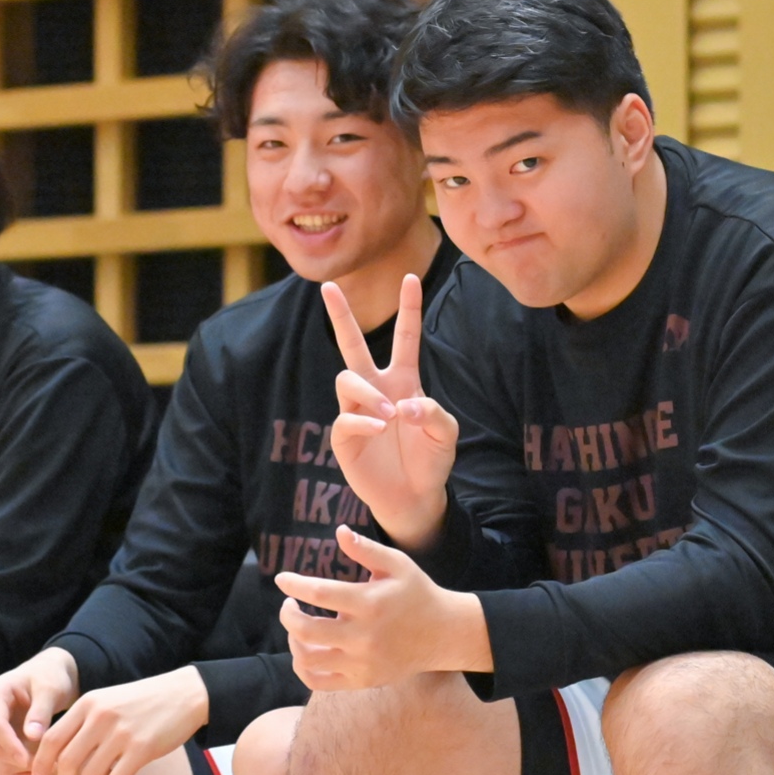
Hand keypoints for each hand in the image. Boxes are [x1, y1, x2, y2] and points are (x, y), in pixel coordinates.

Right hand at [0, 648, 80, 774]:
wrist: (46, 678)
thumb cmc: (49, 678)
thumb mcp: (50, 689)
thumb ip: (41, 711)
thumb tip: (32, 736)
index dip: (11, 745)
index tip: (30, 761)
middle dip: (20, 760)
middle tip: (51, 766)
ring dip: (21, 769)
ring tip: (51, 766)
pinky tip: (39, 772)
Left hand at [30, 668, 209, 774]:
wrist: (183, 694)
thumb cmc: (140, 702)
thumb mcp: (106, 702)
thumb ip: (81, 724)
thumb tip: (57, 760)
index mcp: (87, 704)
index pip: (51, 738)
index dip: (40, 763)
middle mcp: (100, 717)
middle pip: (66, 761)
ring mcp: (121, 733)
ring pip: (91, 774)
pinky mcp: (142, 748)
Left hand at [275, 525, 491, 689]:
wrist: (443, 635)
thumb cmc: (417, 593)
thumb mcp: (397, 564)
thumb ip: (366, 549)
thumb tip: (339, 531)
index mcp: (369, 603)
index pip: (319, 593)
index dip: (294, 585)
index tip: (282, 579)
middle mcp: (363, 636)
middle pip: (306, 630)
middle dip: (288, 614)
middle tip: (288, 604)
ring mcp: (362, 662)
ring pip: (308, 659)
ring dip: (293, 640)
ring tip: (297, 627)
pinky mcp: (362, 680)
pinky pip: (319, 681)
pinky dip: (303, 667)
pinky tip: (305, 650)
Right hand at [324, 276, 457, 550]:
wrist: (414, 497)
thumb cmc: (430, 461)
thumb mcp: (445, 433)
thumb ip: (431, 413)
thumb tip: (401, 406)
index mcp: (403, 381)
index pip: (405, 338)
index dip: (408, 309)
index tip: (411, 277)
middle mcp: (376, 390)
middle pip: (352, 345)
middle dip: (340, 316)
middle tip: (328, 287)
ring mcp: (357, 411)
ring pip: (347, 379)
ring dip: (368, 393)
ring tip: (388, 416)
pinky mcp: (344, 436)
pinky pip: (346, 417)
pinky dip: (364, 420)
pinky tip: (380, 429)